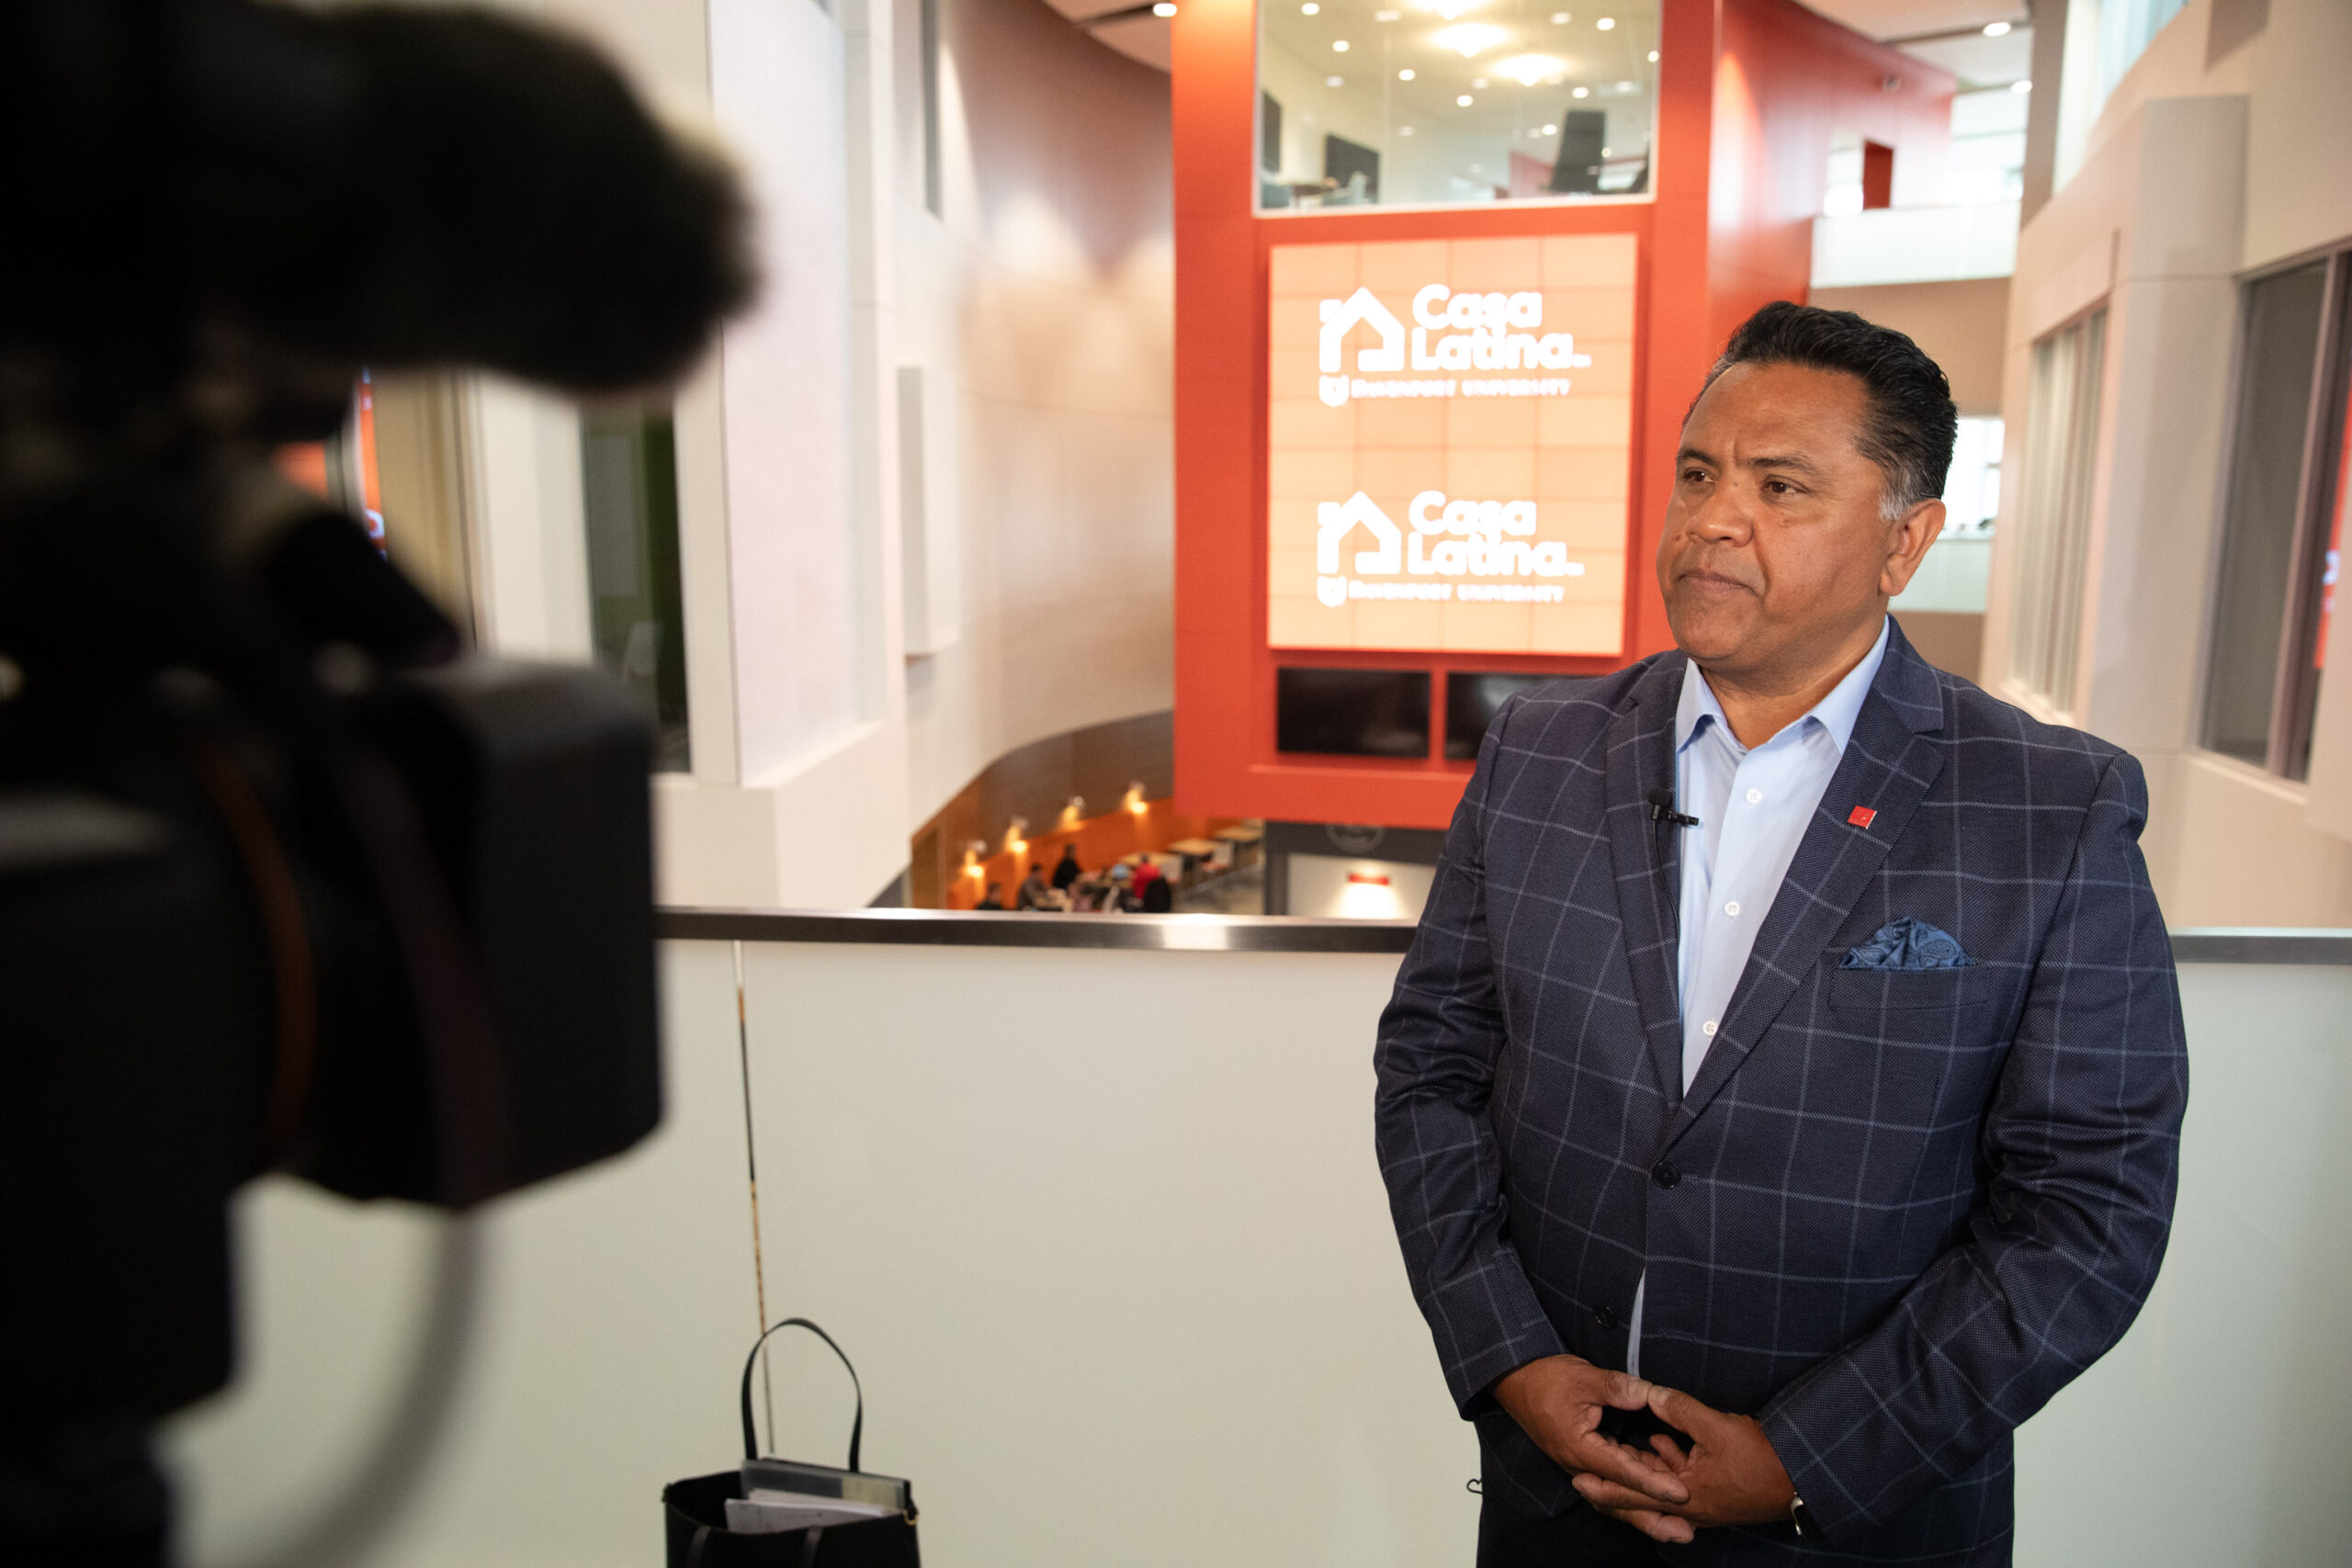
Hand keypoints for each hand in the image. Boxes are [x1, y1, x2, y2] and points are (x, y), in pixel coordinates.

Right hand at [1491, 1356, 1689, 1511]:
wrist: (1517, 1380)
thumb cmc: (1547, 1378)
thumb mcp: (1583, 1376)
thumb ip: (1618, 1387)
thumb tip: (1650, 1394)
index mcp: (1579, 1448)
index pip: (1622, 1471)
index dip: (1653, 1484)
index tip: (1681, 1494)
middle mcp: (1581, 1465)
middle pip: (1619, 1500)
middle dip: (1652, 1517)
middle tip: (1686, 1532)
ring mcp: (1583, 1464)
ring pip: (1617, 1495)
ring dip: (1646, 1508)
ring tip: (1680, 1524)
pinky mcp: (1588, 1458)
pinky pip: (1614, 1481)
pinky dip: (1637, 1488)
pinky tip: (1660, 1489)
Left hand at [1569, 1383, 1795, 1543]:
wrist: (1800, 1479)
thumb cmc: (1761, 1459)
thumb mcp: (1715, 1427)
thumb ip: (1678, 1409)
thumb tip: (1649, 1392)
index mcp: (1683, 1496)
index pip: (1630, 1495)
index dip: (1602, 1486)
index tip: (1577, 1477)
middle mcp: (1689, 1506)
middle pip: (1640, 1496)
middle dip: (1614, 1482)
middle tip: (1583, 1472)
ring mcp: (1702, 1502)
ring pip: (1660, 1486)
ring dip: (1641, 1469)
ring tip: (1616, 1451)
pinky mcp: (1714, 1491)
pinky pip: (1679, 1479)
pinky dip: (1666, 1462)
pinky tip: (1659, 1441)